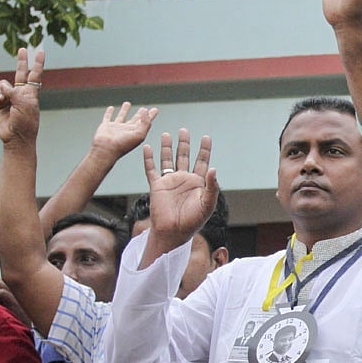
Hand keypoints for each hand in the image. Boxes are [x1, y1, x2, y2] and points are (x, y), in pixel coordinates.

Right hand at [0, 47, 44, 147]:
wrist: (16, 138)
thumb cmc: (25, 123)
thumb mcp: (24, 105)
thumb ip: (14, 92)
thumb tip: (3, 87)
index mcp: (31, 93)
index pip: (35, 74)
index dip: (38, 62)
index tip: (41, 51)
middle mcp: (21, 93)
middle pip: (21, 73)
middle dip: (22, 61)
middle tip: (23, 49)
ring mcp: (10, 98)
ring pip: (1, 85)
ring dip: (0, 92)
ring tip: (3, 102)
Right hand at [91, 102, 158, 159]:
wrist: (106, 149)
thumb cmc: (123, 144)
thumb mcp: (139, 134)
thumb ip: (145, 122)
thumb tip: (145, 111)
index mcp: (136, 132)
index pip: (146, 122)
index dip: (151, 116)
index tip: (155, 109)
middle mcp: (127, 130)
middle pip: (135, 120)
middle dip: (140, 114)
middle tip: (144, 108)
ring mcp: (116, 128)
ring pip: (122, 116)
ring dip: (125, 110)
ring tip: (128, 103)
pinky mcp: (106, 126)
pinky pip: (108, 117)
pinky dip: (109, 112)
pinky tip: (111, 108)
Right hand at [141, 128, 219, 248]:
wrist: (173, 232)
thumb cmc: (192, 222)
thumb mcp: (207, 204)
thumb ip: (212, 187)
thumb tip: (214, 168)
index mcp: (197, 183)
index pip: (202, 162)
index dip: (204, 150)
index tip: (206, 137)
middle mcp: (184, 180)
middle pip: (184, 156)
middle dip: (184, 144)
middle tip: (184, 130)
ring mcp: (170, 182)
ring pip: (168, 160)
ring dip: (167, 148)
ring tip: (167, 134)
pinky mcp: (156, 186)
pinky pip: (151, 170)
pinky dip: (148, 159)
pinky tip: (147, 148)